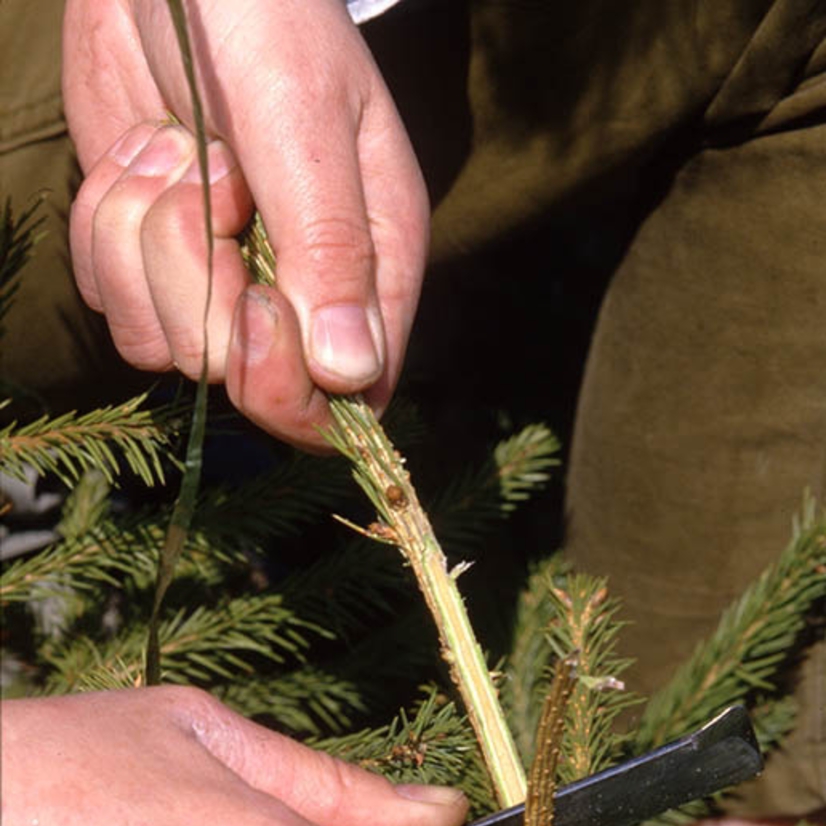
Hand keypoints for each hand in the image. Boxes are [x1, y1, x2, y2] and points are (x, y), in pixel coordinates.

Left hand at [63, 0, 428, 448]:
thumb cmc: (264, 22)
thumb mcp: (306, 127)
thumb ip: (332, 249)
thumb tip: (350, 374)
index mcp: (368, 266)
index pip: (344, 398)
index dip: (287, 383)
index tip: (254, 302)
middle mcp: (298, 291)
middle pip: (235, 375)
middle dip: (198, 277)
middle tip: (213, 180)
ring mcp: (219, 282)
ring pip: (162, 344)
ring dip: (141, 243)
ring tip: (173, 153)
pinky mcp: (151, 265)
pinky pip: (111, 300)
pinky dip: (102, 231)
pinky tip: (139, 159)